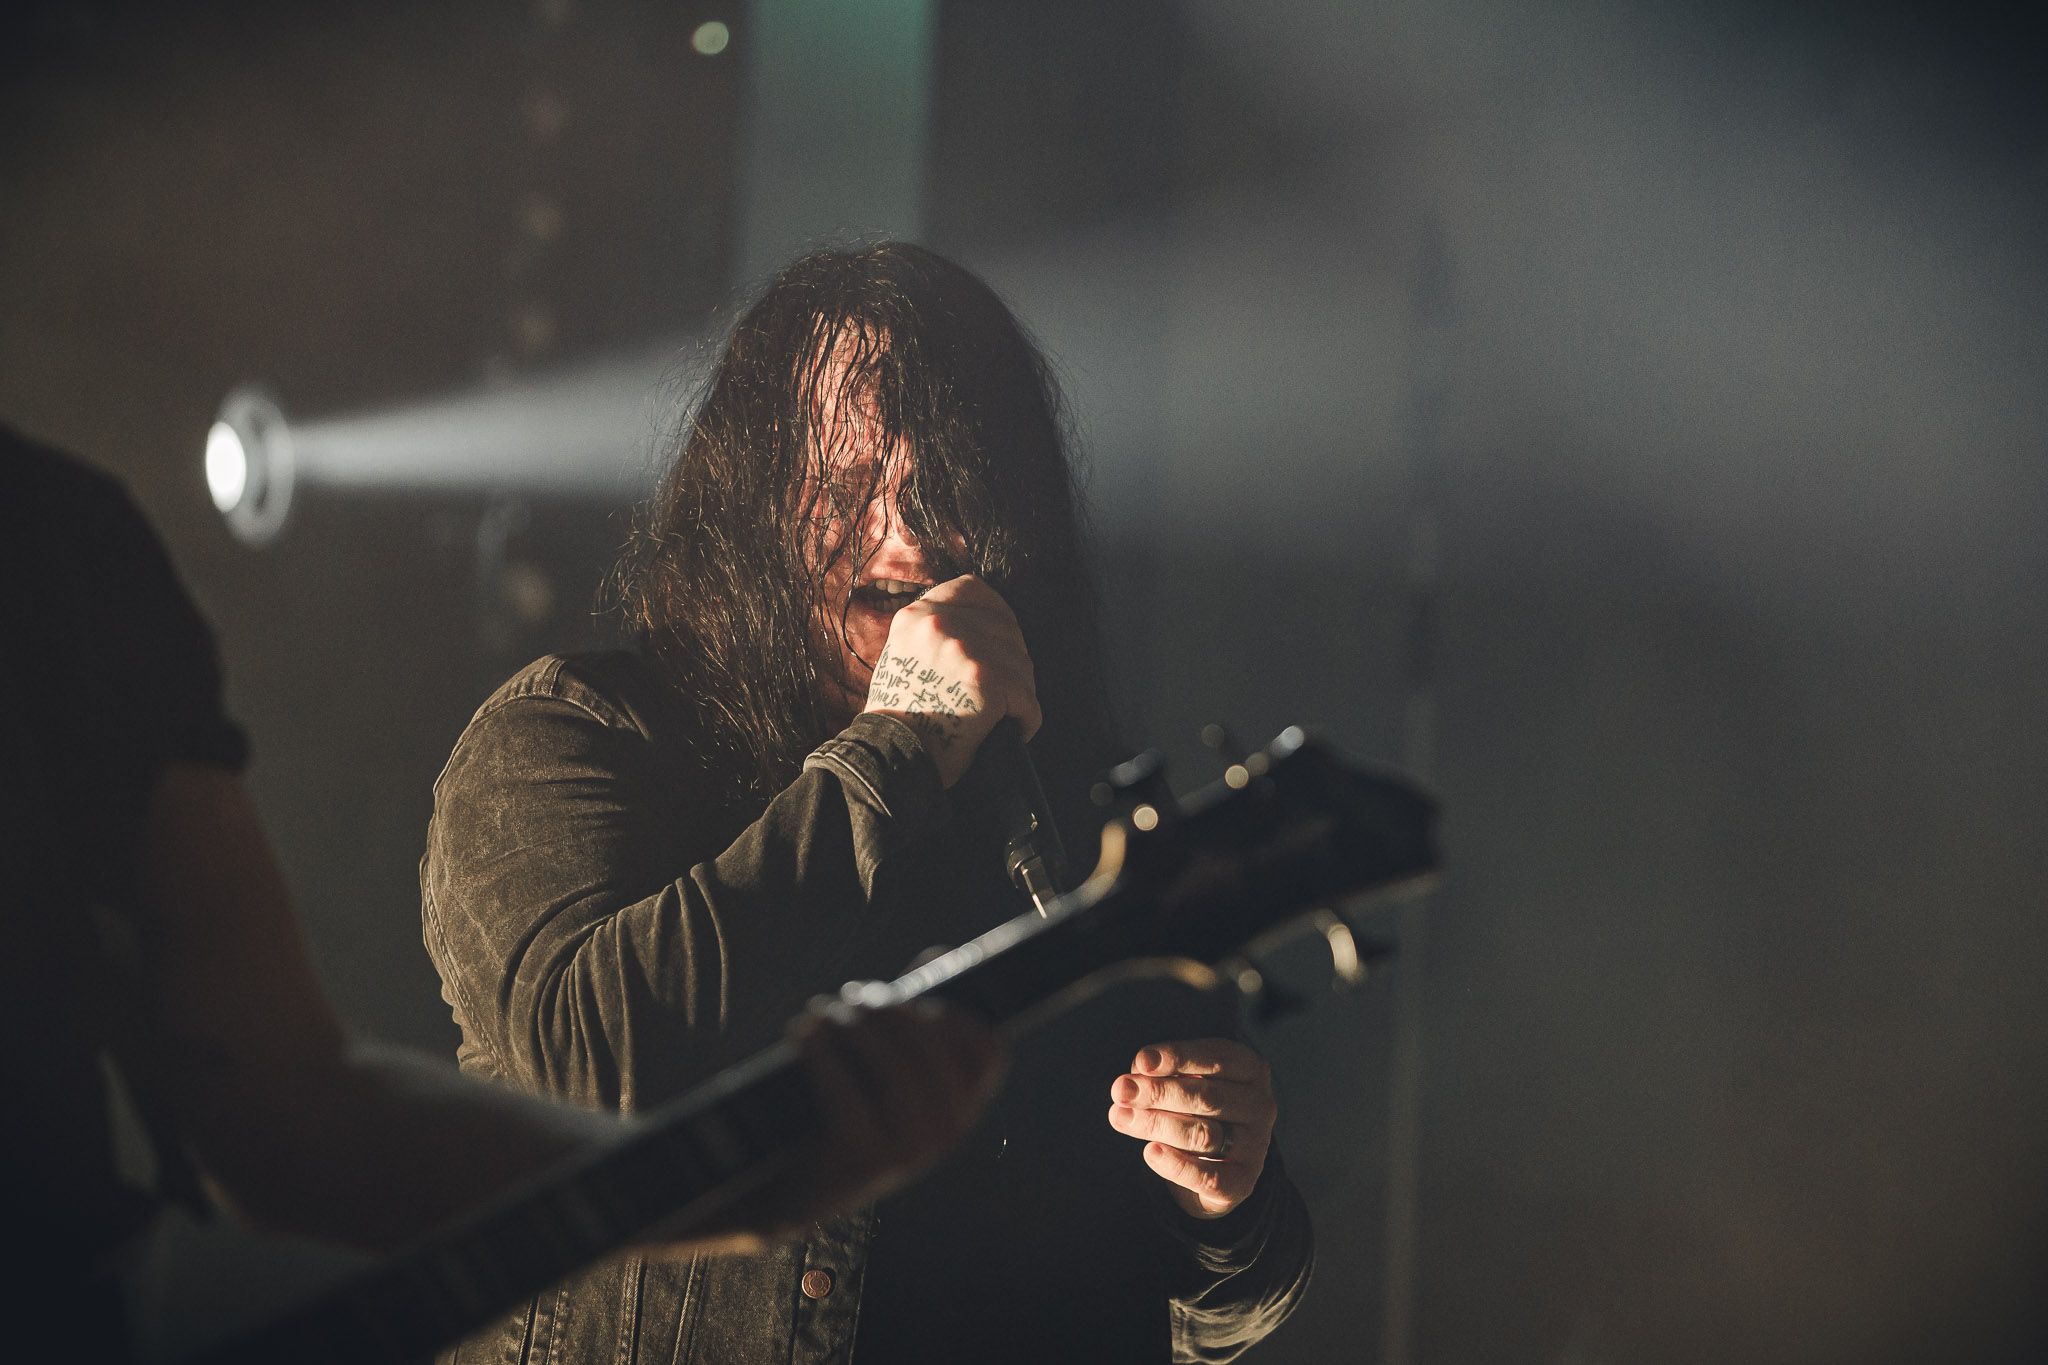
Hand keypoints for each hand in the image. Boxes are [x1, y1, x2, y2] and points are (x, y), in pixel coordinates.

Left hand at [782, 999, 1006, 1218]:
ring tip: (825, 1011)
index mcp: (965, 1109)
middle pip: (930, 1044)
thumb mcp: (892, 1069)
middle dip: (888, 1007)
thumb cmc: (851, 1109)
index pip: (989, 1048)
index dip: (952, 1012)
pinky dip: (822, 1051)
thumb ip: (917, 1014)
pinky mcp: (862, 1158)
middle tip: (853, 995)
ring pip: (890, 1063)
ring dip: (853, 1024)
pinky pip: (845, 1088)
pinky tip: (804, 1031)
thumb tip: (938, 953)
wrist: (797, 1188)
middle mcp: (948, 1132)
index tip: (914, 1000)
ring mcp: (909, 1149)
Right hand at [861, 574, 1039, 787]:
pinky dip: (1026, 719)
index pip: (973, 589)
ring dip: (1019, 693)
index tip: (1001, 639)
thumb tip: (979, 633)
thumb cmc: (898, 717)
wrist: (890, 756)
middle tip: (1006, 691)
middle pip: (1005, 628)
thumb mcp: (902, 656)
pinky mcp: (988, 680)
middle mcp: (941, 622)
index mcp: (918, 615)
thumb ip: (933, 636)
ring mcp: (966, 648)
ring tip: (1007, 715)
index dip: (995, 613)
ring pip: (1021, 665)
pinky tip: (1015, 730)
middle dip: (1011, 661)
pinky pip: (1027, 699)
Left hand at [1107, 1038, 1276, 1218]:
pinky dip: (1176, 1165)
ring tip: (1120, 1117)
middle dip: (1159, 1092)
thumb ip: (1162, 1073)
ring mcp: (1256, 1146)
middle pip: (1207, 1097)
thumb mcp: (1185, 1079)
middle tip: (1120, 1090)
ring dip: (1157, 1124)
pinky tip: (1150, 1152)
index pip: (1216, 1059)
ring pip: (1204, 1134)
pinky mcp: (1243, 1182)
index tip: (1141, 1062)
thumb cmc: (1196, 1107)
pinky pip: (1208, 1176)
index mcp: (1251, 1070)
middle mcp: (1260, 1105)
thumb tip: (1136, 1076)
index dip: (1178, 1058)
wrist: (1218, 1163)